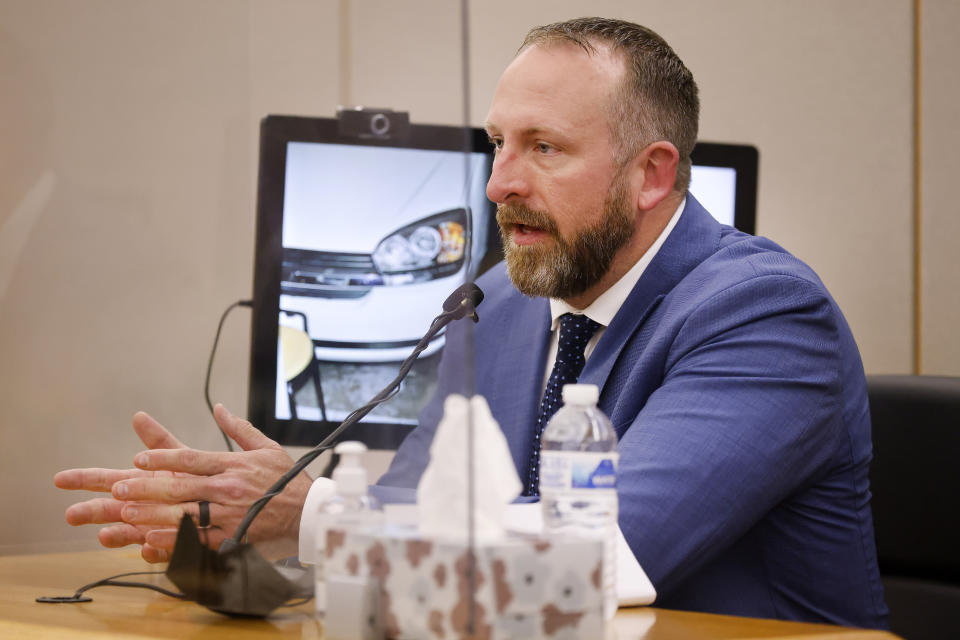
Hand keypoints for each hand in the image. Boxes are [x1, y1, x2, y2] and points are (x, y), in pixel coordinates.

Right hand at [54, 410, 192, 561]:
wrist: (224, 504)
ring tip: (104, 536)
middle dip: (90, 512)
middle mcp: (140, 507)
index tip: (59, 478)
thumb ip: (159, 441)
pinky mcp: (172, 545)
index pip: (105, 480)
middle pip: (110, 509)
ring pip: (129, 533)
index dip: (83, 479)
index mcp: (139, 483)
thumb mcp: (180, 457)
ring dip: (116, 535)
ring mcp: (152, 527)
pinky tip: (146, 548)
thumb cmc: (198, 479)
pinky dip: (153, 550)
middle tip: (71, 514)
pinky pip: (161, 551)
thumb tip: (138, 415)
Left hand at [113, 404, 310, 561]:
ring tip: (126, 511)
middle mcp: (228, 488)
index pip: (191, 458)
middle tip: (120, 486)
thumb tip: (219, 408)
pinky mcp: (232, 537)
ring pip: (183, 513)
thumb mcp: (266, 448)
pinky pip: (197, 539)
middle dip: (147, 486)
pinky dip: (173, 540)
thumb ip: (239, 428)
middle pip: (180, 485)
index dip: (162, 458)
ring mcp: (229, 514)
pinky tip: (150, 540)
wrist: (309, 513)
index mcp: (233, 465)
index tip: (138, 459)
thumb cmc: (287, 480)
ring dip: (152, 512)